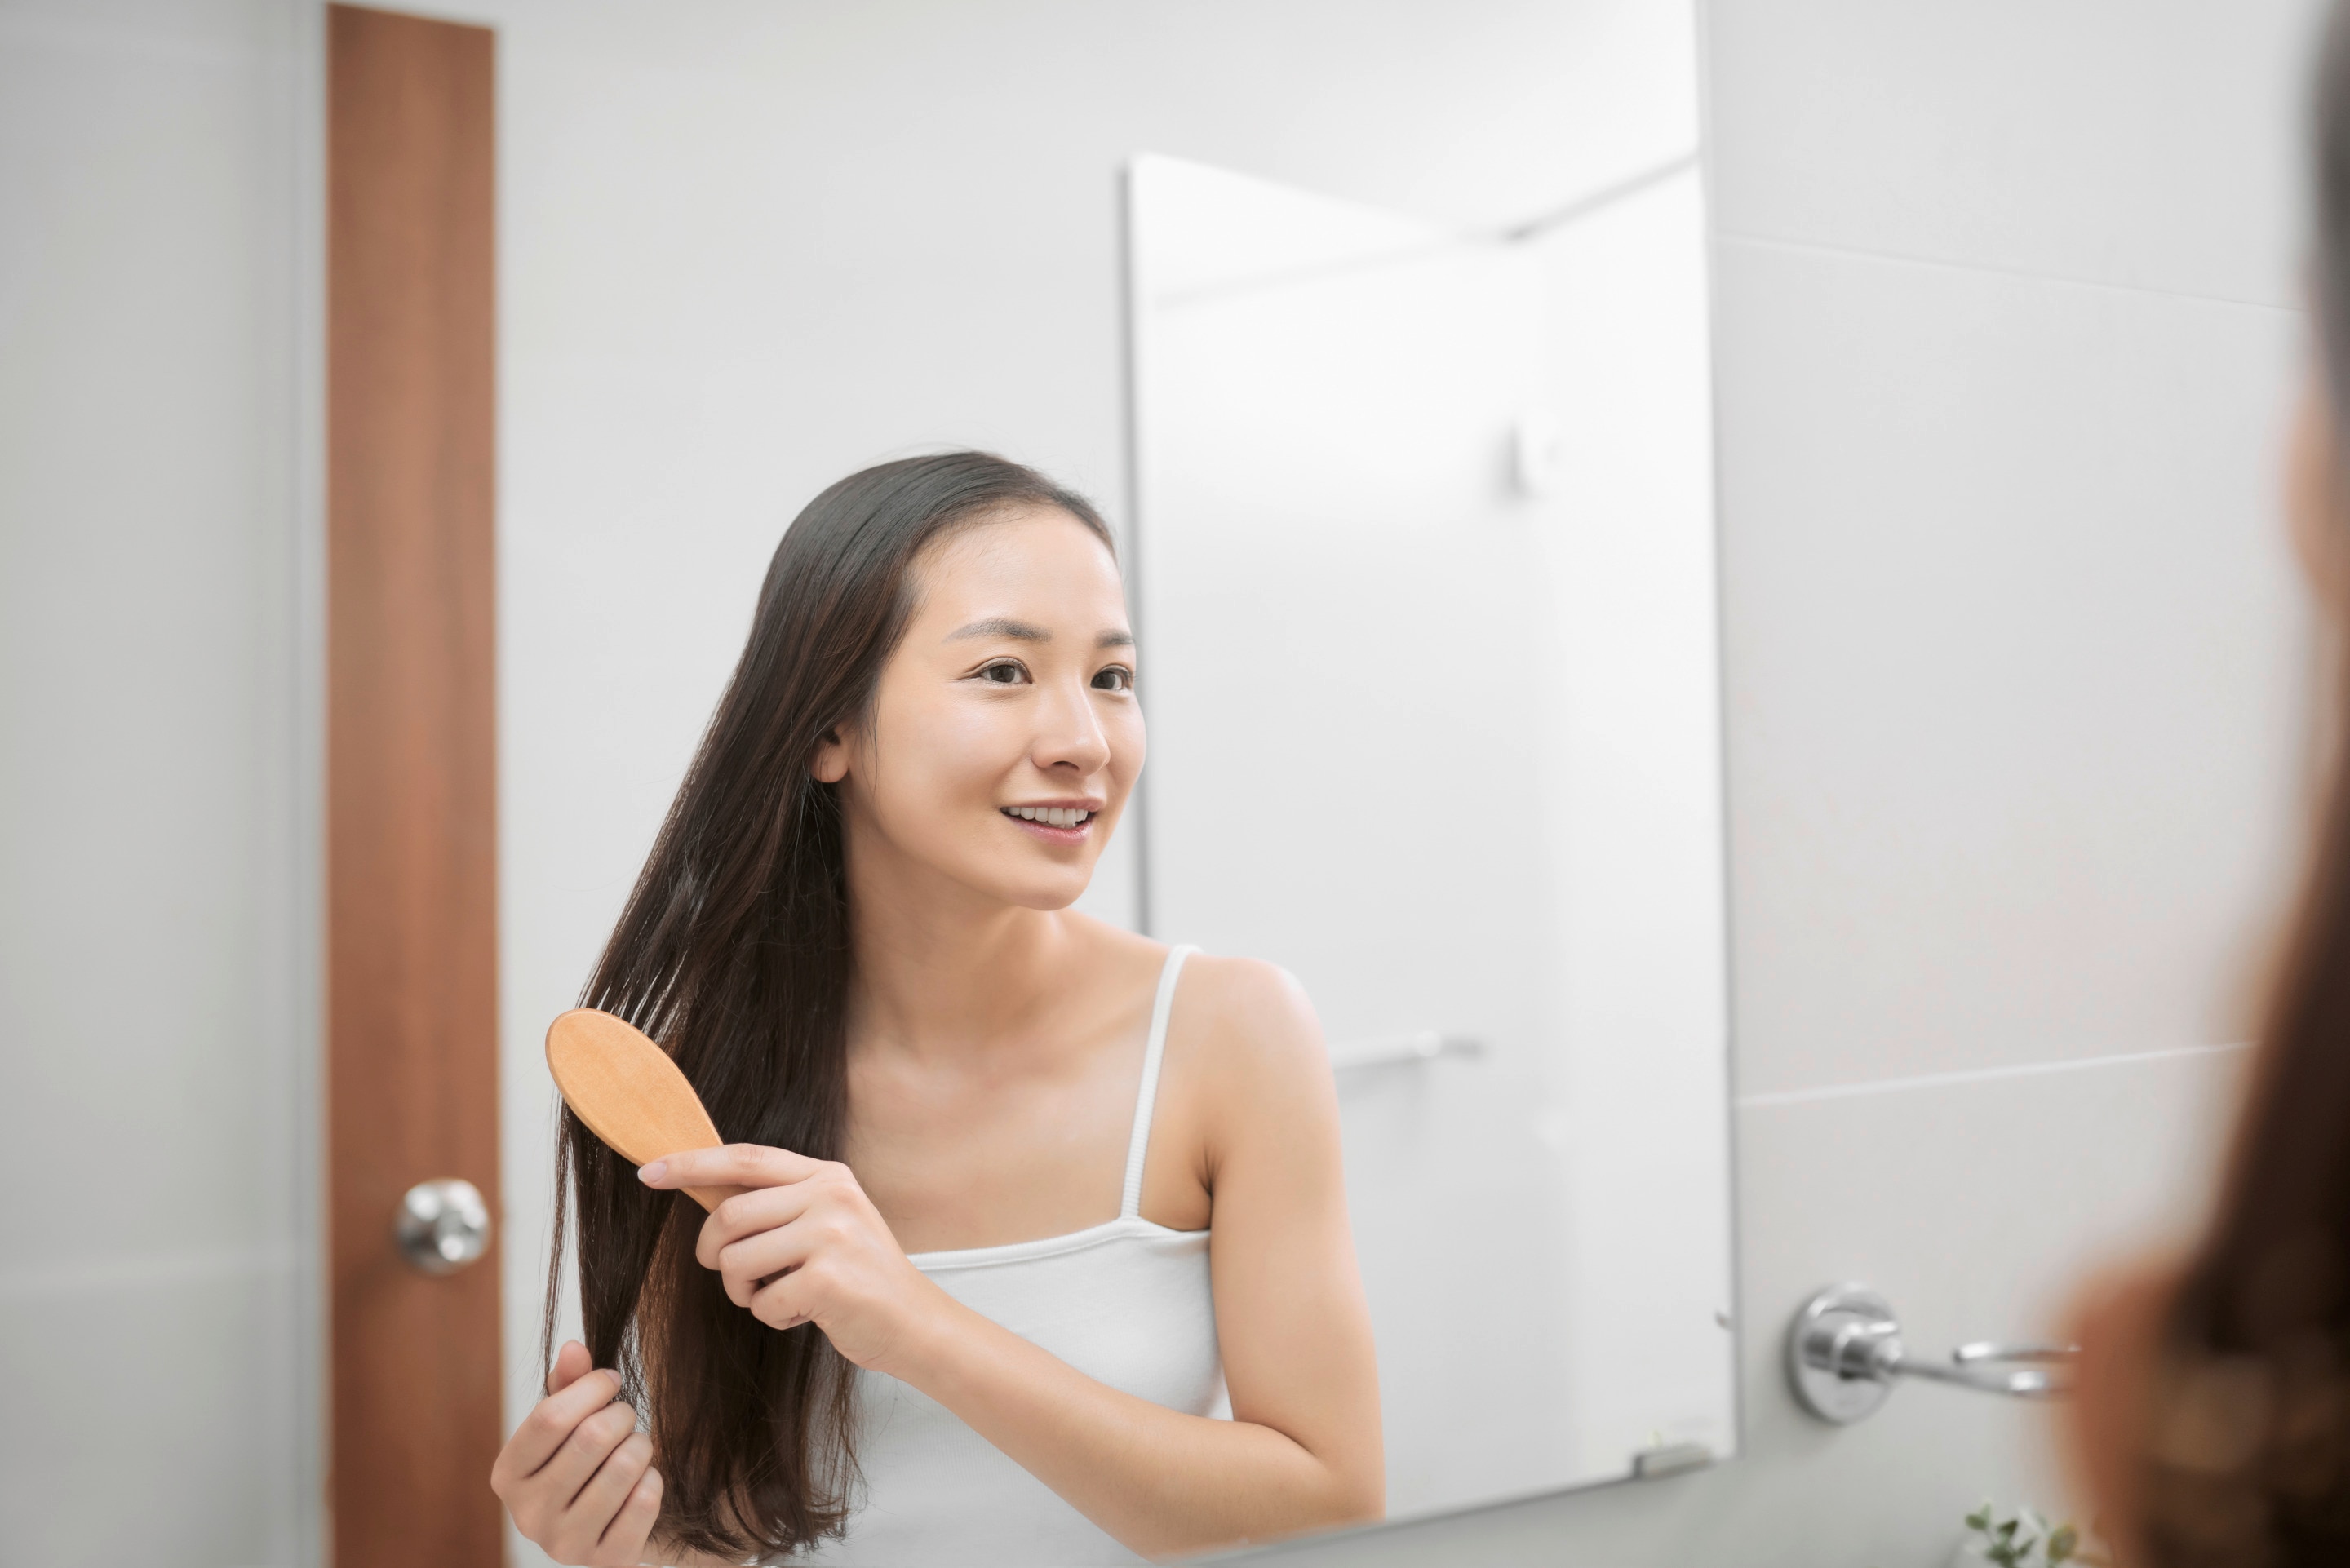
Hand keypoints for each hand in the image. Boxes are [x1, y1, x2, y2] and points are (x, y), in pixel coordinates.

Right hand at [490, 1339, 662, 1565]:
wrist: (611, 1523)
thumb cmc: (585, 1461)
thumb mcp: (569, 1421)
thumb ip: (568, 1383)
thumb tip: (573, 1348)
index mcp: (507, 1475)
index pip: (549, 1418)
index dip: (590, 1388)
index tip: (611, 1379)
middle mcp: (527, 1516)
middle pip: (590, 1439)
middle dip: (621, 1415)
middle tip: (626, 1417)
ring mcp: (564, 1544)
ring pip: (623, 1467)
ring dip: (640, 1445)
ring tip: (634, 1448)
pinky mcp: (605, 1561)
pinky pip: (645, 1501)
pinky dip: (654, 1480)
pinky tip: (643, 1481)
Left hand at [641, 1144, 953, 1375]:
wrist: (915, 1324)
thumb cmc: (860, 1278)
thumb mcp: (828, 1222)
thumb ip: (780, 1204)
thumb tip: (707, 1194)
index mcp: (827, 1176)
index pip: (745, 1158)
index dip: (691, 1164)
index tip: (648, 1172)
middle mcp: (830, 1196)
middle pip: (729, 1214)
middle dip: (712, 1251)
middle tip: (733, 1276)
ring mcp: (832, 1235)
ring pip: (735, 1260)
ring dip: (742, 1290)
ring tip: (776, 1296)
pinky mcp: (828, 1279)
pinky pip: (761, 1302)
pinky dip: (772, 1317)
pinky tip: (804, 1314)